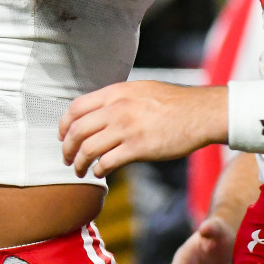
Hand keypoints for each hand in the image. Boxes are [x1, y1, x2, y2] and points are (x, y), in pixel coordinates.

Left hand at [59, 81, 226, 177]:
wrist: (200, 112)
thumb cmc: (174, 102)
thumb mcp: (140, 90)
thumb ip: (119, 99)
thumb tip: (100, 111)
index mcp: (116, 92)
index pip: (76, 108)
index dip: (64, 125)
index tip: (62, 136)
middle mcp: (117, 108)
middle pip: (77, 130)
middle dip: (67, 148)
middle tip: (67, 158)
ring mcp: (127, 128)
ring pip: (88, 148)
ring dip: (80, 163)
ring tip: (80, 170)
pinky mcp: (138, 148)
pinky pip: (107, 162)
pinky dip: (99, 170)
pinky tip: (100, 172)